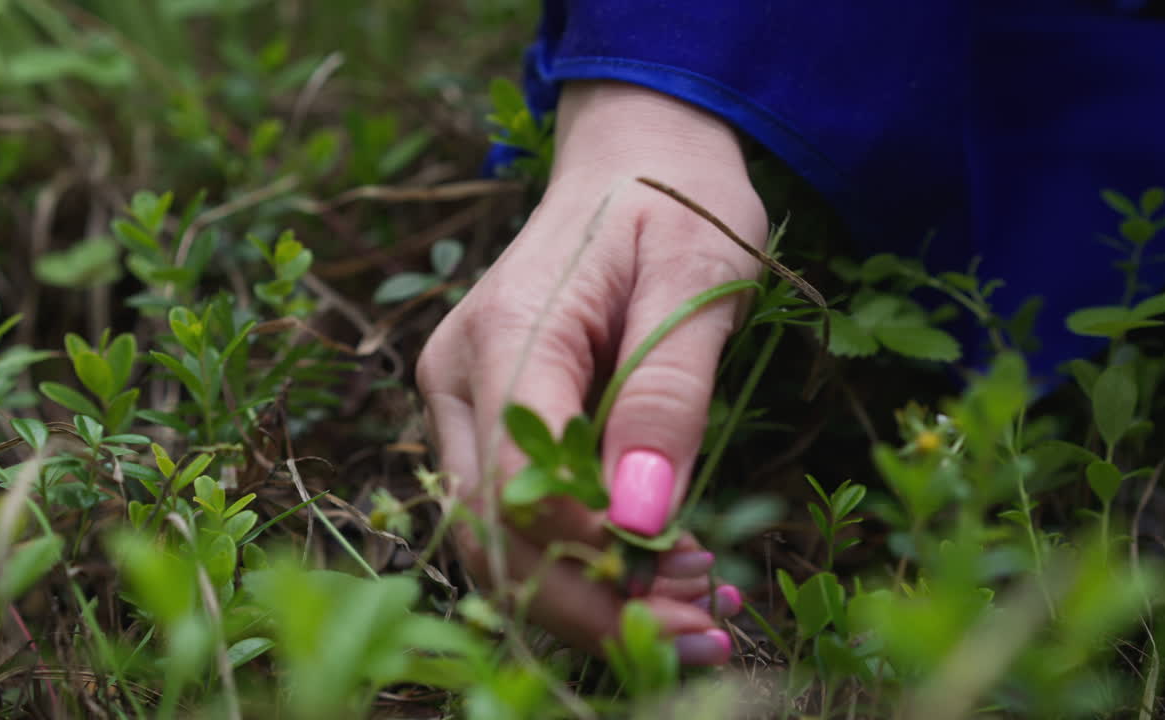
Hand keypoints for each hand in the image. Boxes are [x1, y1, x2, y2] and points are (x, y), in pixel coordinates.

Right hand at [416, 81, 766, 661]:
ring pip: (495, 537)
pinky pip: (515, 510)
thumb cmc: (673, 198)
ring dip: (588, 593)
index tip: (689, 591)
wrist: (634, 151)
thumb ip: (666, 396)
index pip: (521, 481)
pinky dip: (582, 559)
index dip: (594, 557)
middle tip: (705, 632)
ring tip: (698, 607)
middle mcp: (460, 371)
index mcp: (510, 328)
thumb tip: (641, 517)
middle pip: (491, 530)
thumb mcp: (696, 280)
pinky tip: (660, 566)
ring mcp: (462, 395)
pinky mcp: (486, 413)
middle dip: (591, 603)